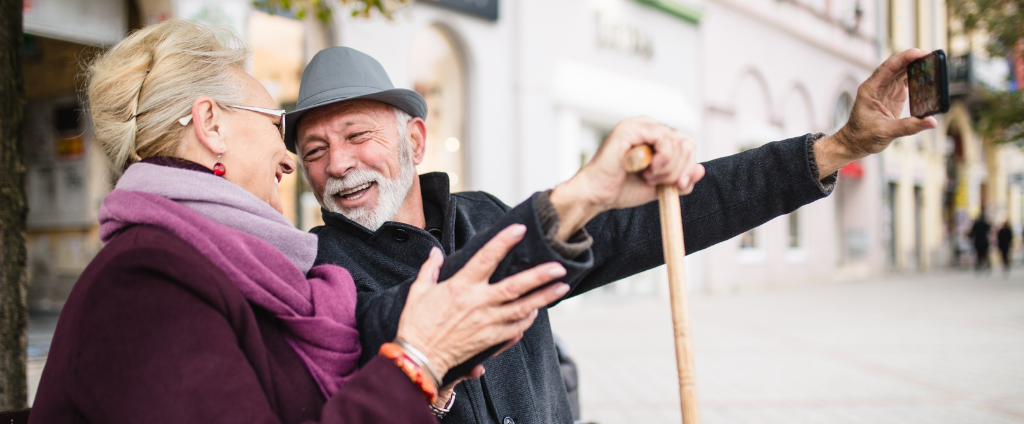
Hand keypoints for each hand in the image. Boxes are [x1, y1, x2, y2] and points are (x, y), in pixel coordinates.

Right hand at [396, 224, 570, 377]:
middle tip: (559, 267)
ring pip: (522, 308)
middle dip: (539, 276)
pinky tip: (536, 311)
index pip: (486, 258)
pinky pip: (515, 328)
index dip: (504, 241)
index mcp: (461, 286)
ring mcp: (486, 322)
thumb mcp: (419, 291)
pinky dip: (527, 319)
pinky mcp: (489, 340)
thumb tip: (435, 252)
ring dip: (543, 297)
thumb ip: (430, 269)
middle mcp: (478, 303)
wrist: (419, 357)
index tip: (520, 229)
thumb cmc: (416, 323)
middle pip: (515, 286)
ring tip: (561, 287)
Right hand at [549, 117, 705, 239]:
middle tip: (659, 182)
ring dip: (668, 168)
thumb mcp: (660, 187)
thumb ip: (680, 179)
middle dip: (679, 169)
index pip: (687, 145)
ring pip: (677, 142)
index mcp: (655, 137)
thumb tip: (701, 170)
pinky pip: (665, 140)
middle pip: (686, 142)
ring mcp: (640, 125)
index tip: (679, 186)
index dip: (688, 167)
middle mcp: (648, 127)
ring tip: (648, 177)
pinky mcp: (632, 128)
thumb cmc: (622, 189)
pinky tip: (647, 170)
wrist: (597, 195)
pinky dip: (662, 160)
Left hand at [817, 49, 939, 175]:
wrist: (854, 143)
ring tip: (934, 64)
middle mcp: (877, 86)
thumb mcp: (886, 132)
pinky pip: (905, 81)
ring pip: (901, 71)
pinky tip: (928, 76)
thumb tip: (931, 121)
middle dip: (913, 58)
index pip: (888, 68)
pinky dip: (917, 77)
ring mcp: (885, 89)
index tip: (920, 52)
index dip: (904, 58)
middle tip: (932, 56)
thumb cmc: (862, 137)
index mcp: (870, 90)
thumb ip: (909, 126)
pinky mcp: (892, 95)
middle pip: (896, 65)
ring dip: (916, 66)